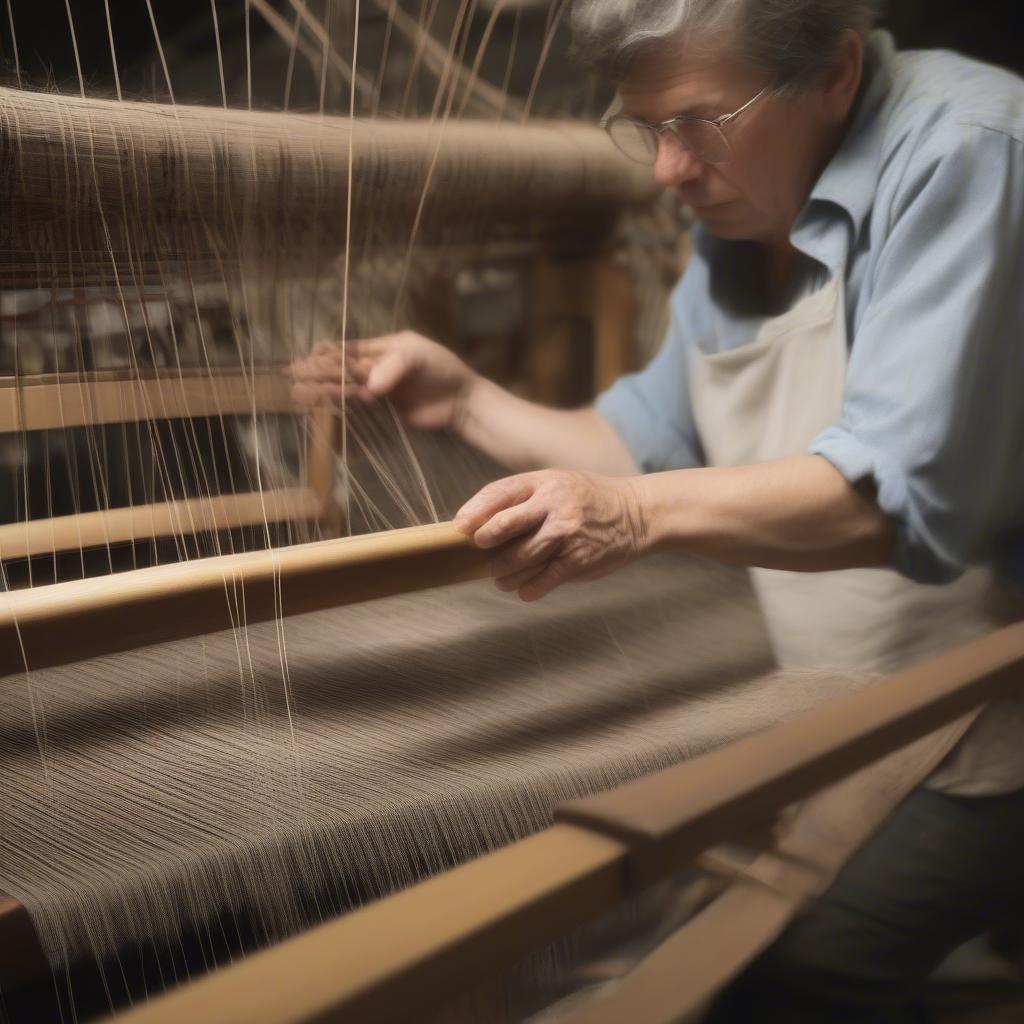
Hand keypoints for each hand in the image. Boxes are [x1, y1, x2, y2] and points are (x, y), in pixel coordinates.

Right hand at [287, 331, 477, 430]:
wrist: (462, 402)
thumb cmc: (443, 371)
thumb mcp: (420, 358)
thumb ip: (395, 367)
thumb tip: (370, 385)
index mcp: (383, 347)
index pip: (349, 350)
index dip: (327, 355)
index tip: (306, 358)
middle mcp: (376, 366)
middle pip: (341, 369)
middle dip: (317, 373)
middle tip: (291, 376)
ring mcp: (378, 388)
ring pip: (344, 388)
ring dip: (321, 391)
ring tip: (296, 394)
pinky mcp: (381, 409)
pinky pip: (354, 405)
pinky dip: (337, 404)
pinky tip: (318, 404)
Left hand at [454, 470, 648, 601]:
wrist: (634, 514)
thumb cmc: (585, 499)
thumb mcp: (555, 483)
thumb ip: (521, 498)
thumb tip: (479, 523)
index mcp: (544, 483)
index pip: (500, 493)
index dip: (476, 510)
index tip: (461, 526)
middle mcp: (554, 506)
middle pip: (506, 525)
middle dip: (487, 541)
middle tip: (481, 550)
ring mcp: (566, 534)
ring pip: (520, 558)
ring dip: (503, 572)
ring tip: (500, 576)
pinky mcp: (578, 560)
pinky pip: (543, 579)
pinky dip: (528, 588)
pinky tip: (523, 589)